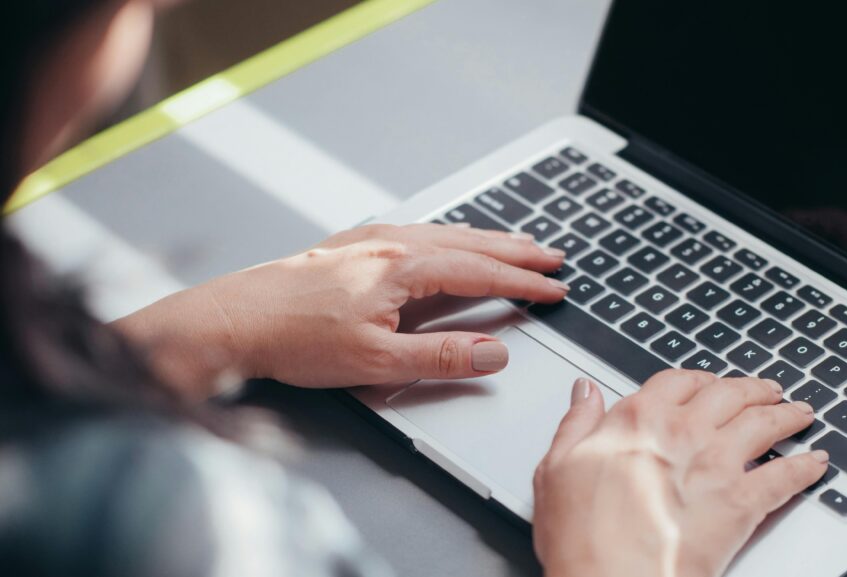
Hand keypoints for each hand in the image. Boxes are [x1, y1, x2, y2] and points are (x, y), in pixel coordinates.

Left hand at [113, 223, 567, 396]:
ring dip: (485, 239)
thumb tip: (493, 352)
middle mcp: (390, 243)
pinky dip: (449, 235)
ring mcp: (369, 239)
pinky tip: (449, 239)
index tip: (554, 287)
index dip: (523, 282)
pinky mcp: (351, 244)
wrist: (234, 320)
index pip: (481, 272)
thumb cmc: (296, 339)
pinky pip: (417, 231)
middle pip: (469, 244)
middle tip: (552, 256)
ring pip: (444, 233)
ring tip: (515, 242)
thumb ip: (441, 356)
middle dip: (516, 251)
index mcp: (403, 268)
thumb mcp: (376, 362)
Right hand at [532, 370, 828, 576]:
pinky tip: (816, 463)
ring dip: (786, 414)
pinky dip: (805, 467)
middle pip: (728, 394)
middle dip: (752, 388)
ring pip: (763, 423)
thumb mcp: (556, 468)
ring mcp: (716, 463)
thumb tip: (585, 393)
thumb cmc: (581, 535)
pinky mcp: (742, 502)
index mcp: (637, 419)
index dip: (698, 379)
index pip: (677, 381)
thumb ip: (576, 424)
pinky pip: (785, 475)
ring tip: (799, 412)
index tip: (708, 382)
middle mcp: (682, 431)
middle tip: (767, 389)